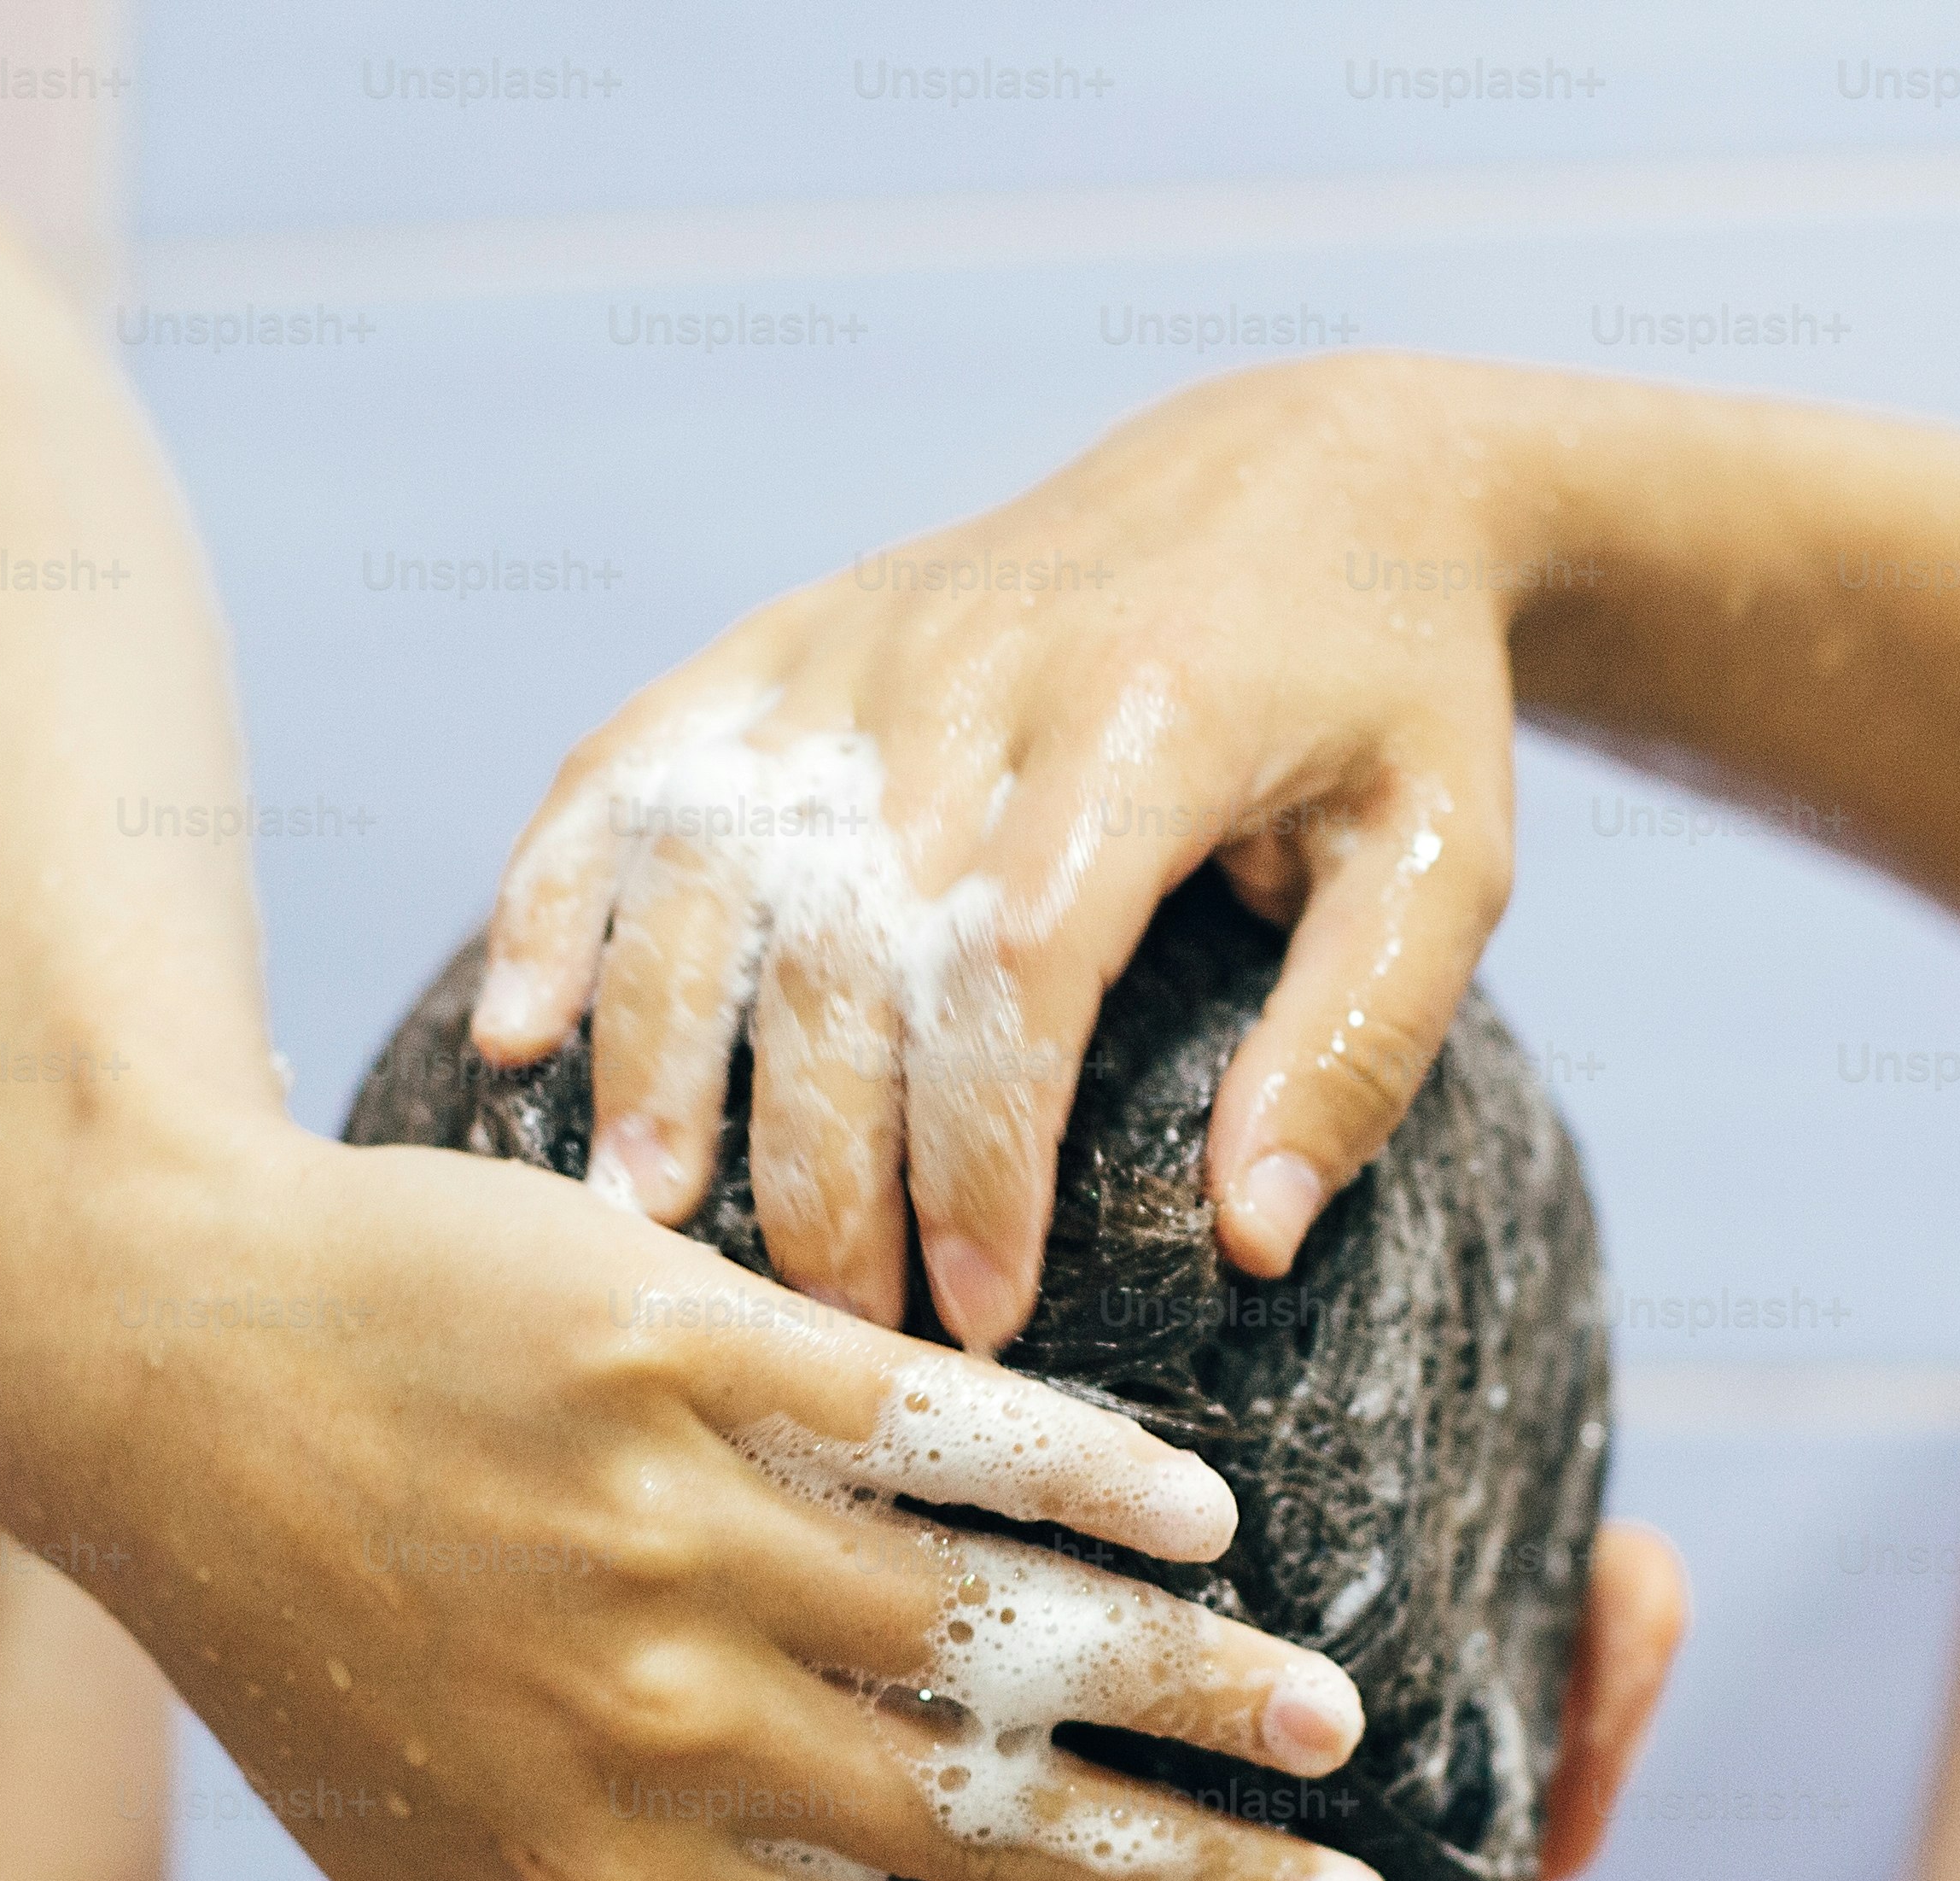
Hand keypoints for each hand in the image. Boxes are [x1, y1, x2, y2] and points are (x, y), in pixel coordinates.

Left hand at [0, 1122, 1397, 1880]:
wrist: (150, 1371)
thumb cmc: (304, 1654)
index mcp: (604, 1877)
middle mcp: (649, 1720)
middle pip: (988, 1827)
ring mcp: (665, 1524)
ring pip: (986, 1631)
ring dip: (1180, 1688)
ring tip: (1325, 1719)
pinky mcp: (669, 1344)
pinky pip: (920, 1425)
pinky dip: (1074, 1473)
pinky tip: (1194, 1522)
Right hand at [469, 353, 1528, 1354]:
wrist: (1314, 469)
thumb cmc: (1390, 699)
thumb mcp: (1445, 860)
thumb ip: (1357, 1042)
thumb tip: (1251, 1236)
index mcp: (1154, 711)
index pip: (1019, 956)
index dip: (979, 1150)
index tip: (981, 1314)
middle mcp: (978, 661)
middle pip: (848, 935)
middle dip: (823, 1155)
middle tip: (824, 1332)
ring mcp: (859, 638)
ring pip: (711, 855)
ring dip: (662, 1047)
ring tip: (644, 1215)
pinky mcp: (787, 634)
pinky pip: (635, 760)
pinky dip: (554, 889)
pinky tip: (514, 1029)